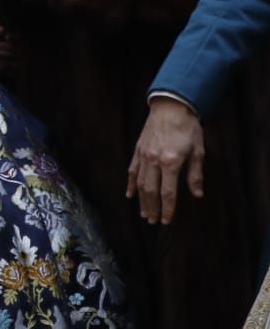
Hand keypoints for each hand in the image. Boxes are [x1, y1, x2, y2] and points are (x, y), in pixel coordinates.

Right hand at [128, 95, 205, 223]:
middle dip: (152, 208)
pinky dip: (131, 184)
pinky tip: (130, 194)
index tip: (167, 220)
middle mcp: (154, 161)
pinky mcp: (138, 151)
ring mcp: (144, 156)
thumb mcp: (198, 151)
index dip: (168, 208)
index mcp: (171, 162)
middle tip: (153, 221)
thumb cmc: (188, 128)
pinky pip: (133, 171)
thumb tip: (197, 194)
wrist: (171, 107)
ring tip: (144, 213)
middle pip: (151, 191)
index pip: (168, 192)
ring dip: (142, 201)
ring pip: (140, 184)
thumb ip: (195, 175)